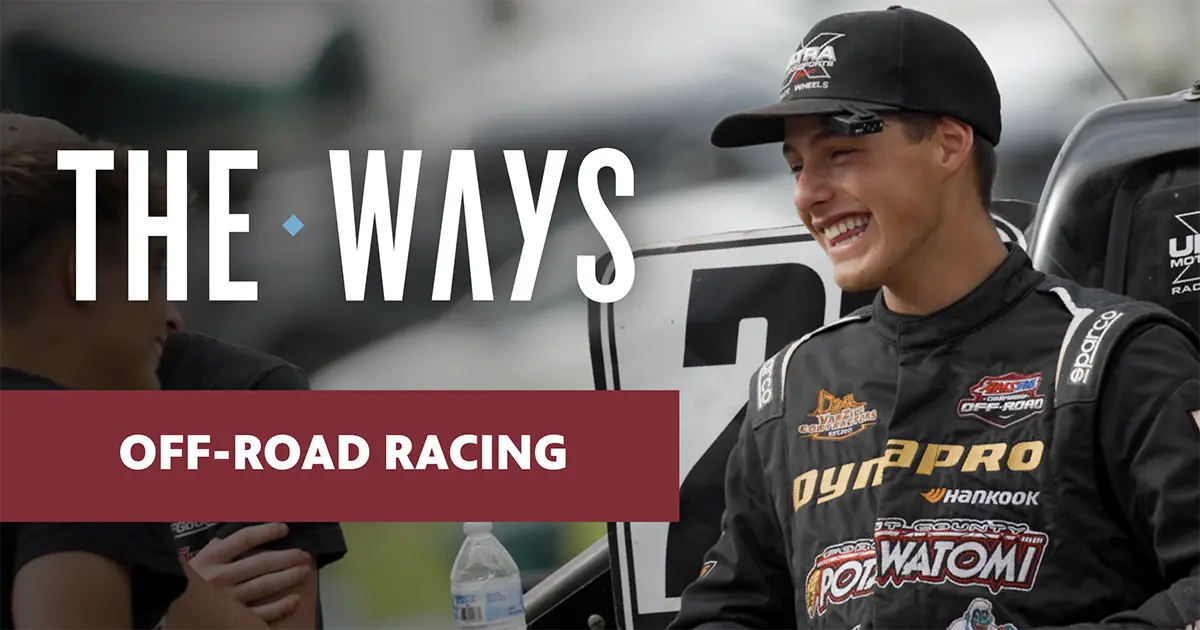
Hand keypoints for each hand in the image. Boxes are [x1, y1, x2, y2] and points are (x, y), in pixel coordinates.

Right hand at [188, 522, 312, 622]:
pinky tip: (295, 600)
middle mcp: (219, 577)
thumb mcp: (205, 556)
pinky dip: (280, 607)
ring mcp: (226, 599)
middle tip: (304, 555)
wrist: (176, 607)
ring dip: (288, 578)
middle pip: (260, 563)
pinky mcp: (231, 617)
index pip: (244, 539)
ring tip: (304, 572)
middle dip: (287, 557)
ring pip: (264, 586)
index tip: (285, 529)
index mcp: (211, 557)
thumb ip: (226, 542)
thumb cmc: (197, 578)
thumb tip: (255, 519)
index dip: (267, 531)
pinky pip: (260, 613)